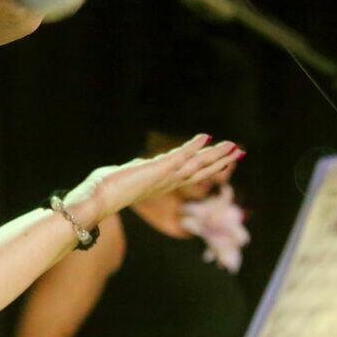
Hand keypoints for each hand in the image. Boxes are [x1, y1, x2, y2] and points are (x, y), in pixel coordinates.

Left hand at [66, 135, 240, 224]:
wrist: (97, 200)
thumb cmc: (105, 191)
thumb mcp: (127, 177)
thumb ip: (138, 172)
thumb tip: (138, 167)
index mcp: (162, 184)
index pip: (191, 175)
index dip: (209, 167)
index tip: (225, 160)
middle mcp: (167, 182)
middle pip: (200, 171)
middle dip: (220, 161)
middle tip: (239, 151)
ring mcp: (164, 176)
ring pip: (196, 165)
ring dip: (215, 155)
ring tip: (232, 146)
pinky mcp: (157, 169)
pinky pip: (179, 156)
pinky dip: (192, 146)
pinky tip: (205, 137)